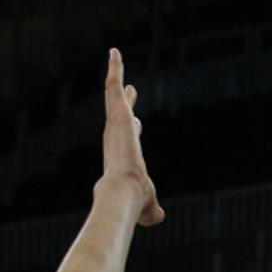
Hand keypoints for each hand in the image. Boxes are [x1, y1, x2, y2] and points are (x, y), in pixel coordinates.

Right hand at [101, 48, 164, 226]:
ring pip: (113, 94)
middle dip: (124, 101)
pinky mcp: (117, 113)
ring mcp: (115, 124)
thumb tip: (158, 219)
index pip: (128, 138)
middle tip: (129, 88)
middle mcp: (117, 137)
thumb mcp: (147, 208)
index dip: (132, 128)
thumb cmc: (134, 201)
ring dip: (115, 75)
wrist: (125, 191)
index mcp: (124, 154)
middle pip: (121, 114)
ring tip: (116, 57)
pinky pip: (113, 84)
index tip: (135, 120)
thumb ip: (152, 212)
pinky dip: (114, 68)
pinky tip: (115, 52)